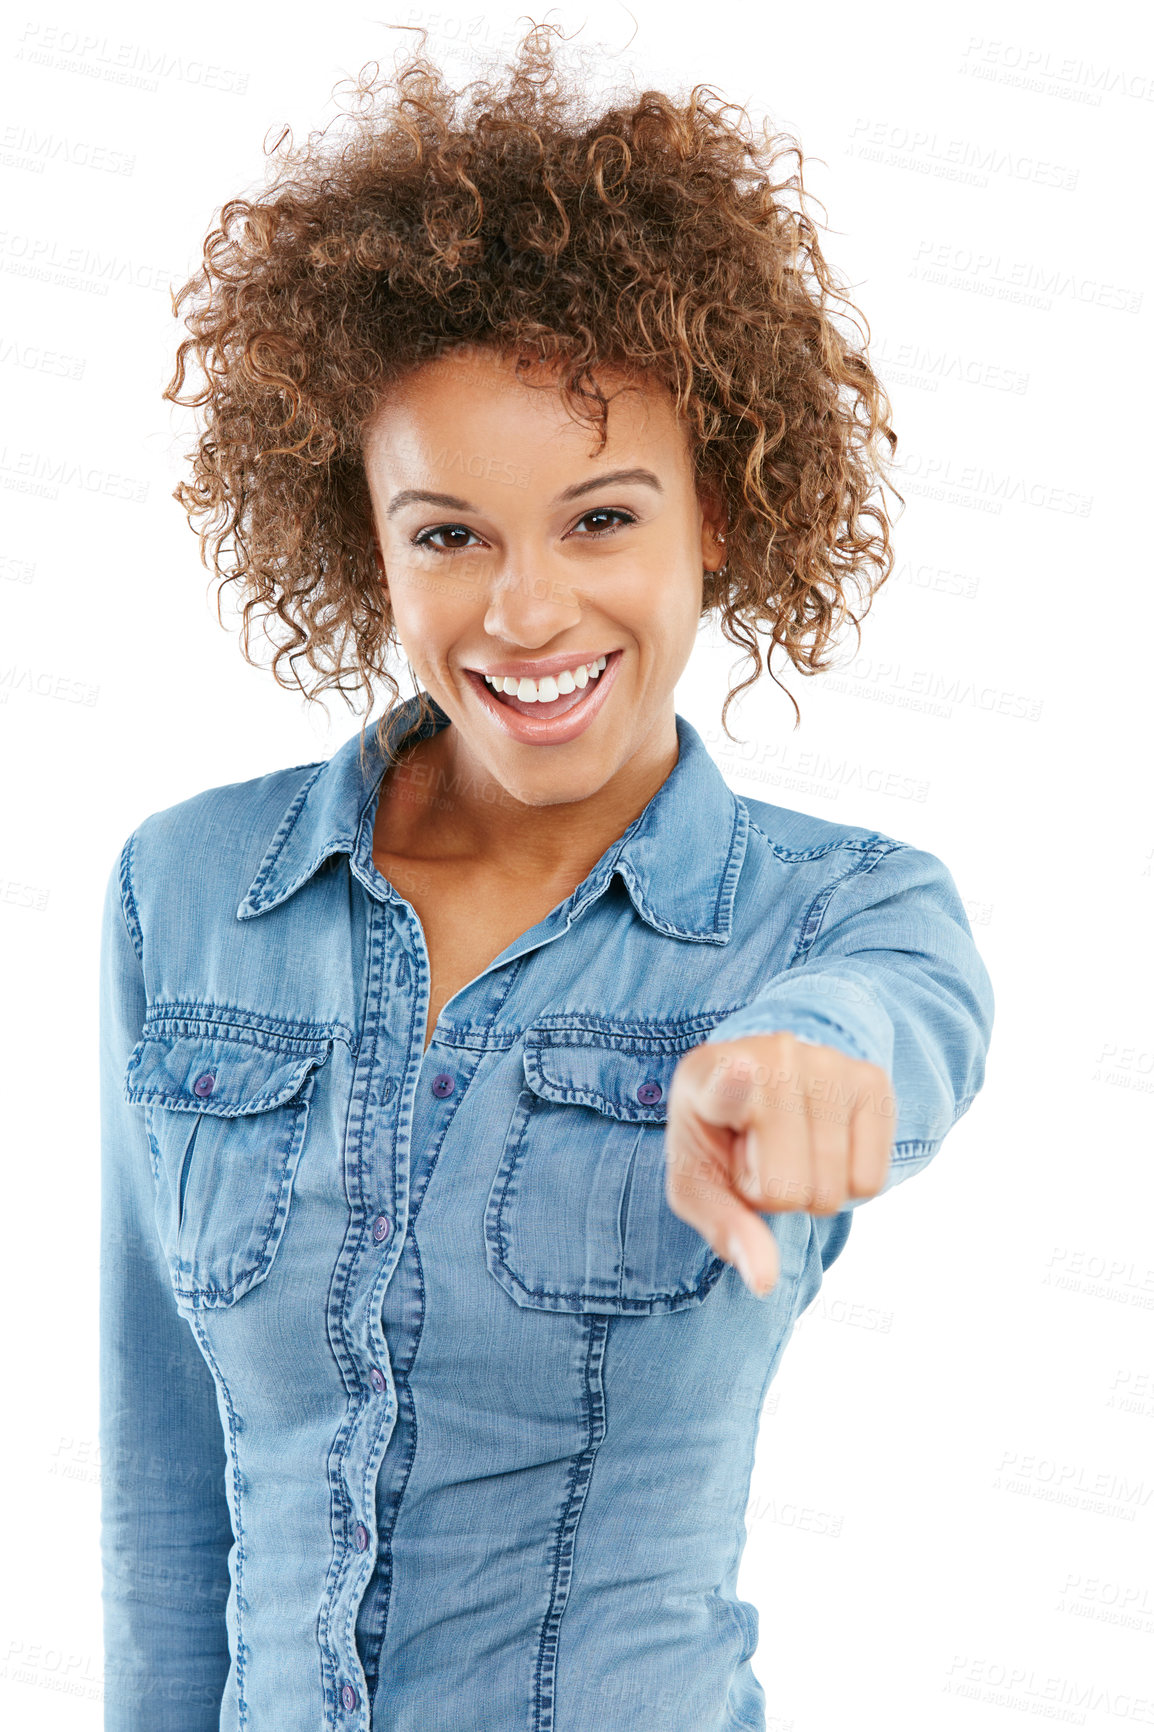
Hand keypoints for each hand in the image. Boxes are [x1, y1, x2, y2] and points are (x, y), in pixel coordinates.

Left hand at [664, 1033, 895, 1296]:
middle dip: (776, 1194)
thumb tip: (766, 1281)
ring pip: (835, 1189)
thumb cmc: (721, 1140)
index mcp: (708, 1077)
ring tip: (789, 1147)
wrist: (764, 1081)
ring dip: (812, 1188)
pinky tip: (823, 1144)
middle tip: (760, 1156)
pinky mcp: (871, 1078)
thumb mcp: (699, 1185)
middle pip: (790, 1187)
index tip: (740, 1072)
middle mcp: (772, 1056)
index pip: (727, 1086)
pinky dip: (849, 1183)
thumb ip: (725, 1229)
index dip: (734, 1085)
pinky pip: (872, 1180)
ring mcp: (827, 1061)